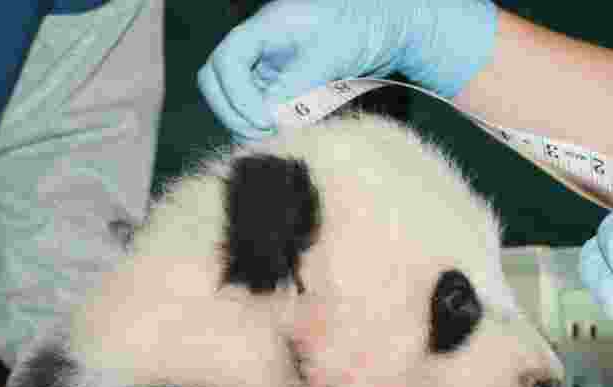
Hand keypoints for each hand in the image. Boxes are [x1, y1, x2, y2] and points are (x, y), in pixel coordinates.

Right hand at [198, 0, 496, 139]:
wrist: (393, 27)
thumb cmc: (366, 24)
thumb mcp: (331, 52)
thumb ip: (296, 84)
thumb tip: (268, 118)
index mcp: (265, 28)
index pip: (225, 63)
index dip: (235, 95)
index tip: (264, 119)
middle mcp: (261, 46)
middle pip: (219, 83)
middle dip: (236, 112)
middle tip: (266, 133)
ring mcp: (270, 66)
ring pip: (238, 101)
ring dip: (250, 124)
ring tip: (280, 136)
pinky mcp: (283, 85)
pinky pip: (262, 109)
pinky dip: (268, 125)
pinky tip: (289, 133)